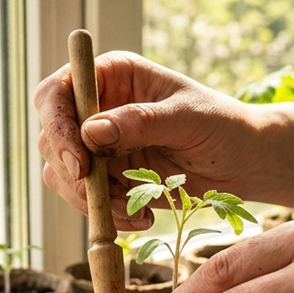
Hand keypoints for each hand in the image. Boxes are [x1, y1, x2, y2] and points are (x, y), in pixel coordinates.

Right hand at [35, 51, 253, 230]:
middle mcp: (96, 108)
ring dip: (90, 197)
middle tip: (103, 192)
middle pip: (51, 136)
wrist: (242, 162)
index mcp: (112, 75)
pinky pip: (85, 199)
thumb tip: (91, 131)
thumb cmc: (221, 126)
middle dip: (72, 170)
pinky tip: (143, 217)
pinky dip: (106, 213)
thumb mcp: (186, 118)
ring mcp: (97, 145)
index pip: (57, 92)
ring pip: (61, 173)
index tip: (78, 160)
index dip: (57, 124)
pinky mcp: (106, 178)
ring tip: (135, 207)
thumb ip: (140, 122)